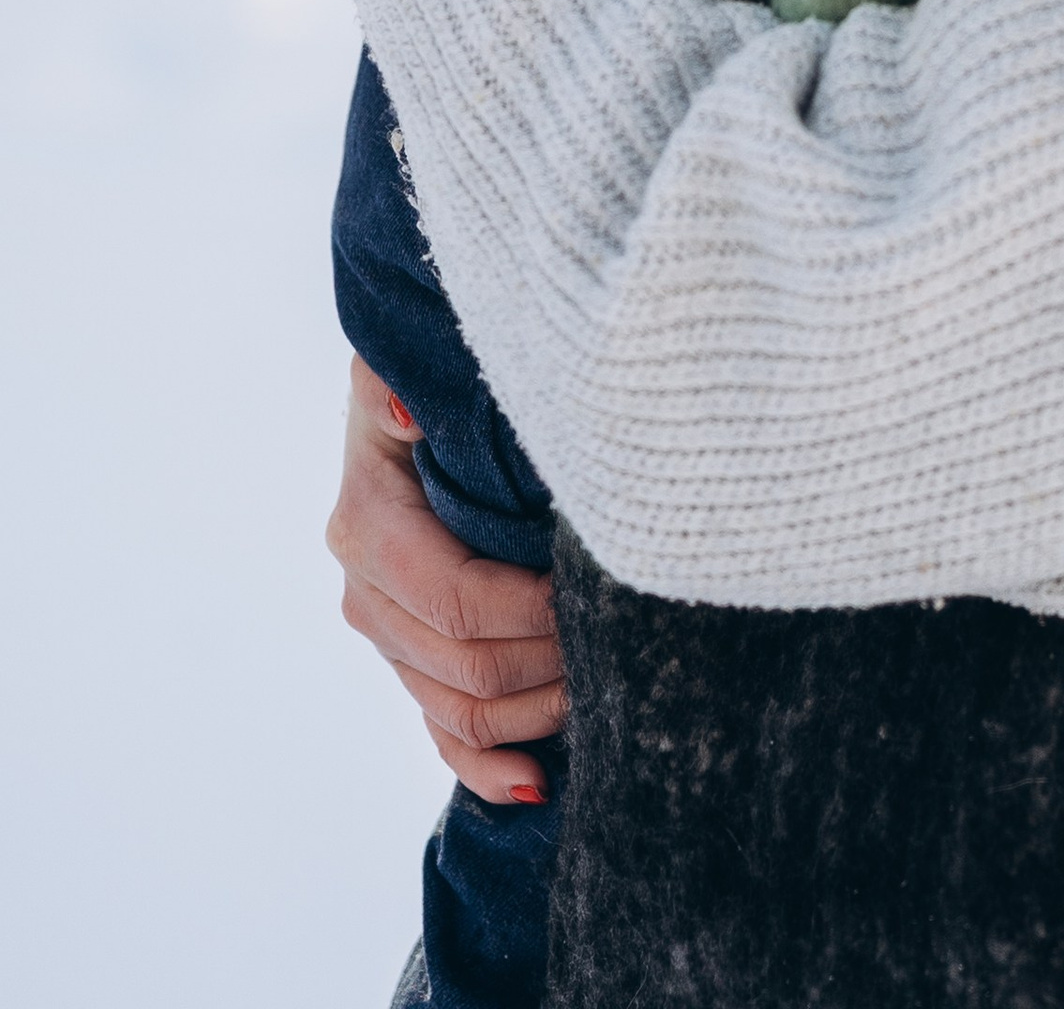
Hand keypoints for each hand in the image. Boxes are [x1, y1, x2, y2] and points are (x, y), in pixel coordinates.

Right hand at [328, 360, 564, 802]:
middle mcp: (366, 590)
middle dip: (548, 662)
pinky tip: (535, 783)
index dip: (530, 610)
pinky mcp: (408, 660)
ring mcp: (385, 633)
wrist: (421, 395)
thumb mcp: (415, 362)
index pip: (457, 600)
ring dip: (535, 712)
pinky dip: (485, 767)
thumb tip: (403, 413)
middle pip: (463, 665)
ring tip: (600, 685)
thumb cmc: (437, 372)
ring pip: (457, 710)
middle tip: (616, 637)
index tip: (590, 589)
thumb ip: (407, 385)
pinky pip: (440, 735)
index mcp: (368, 525)